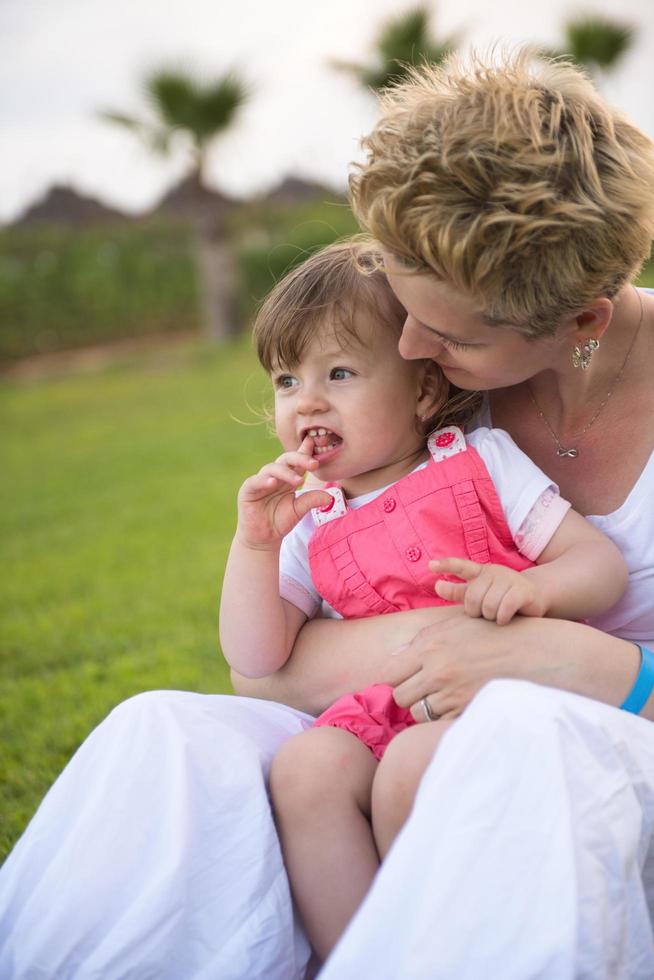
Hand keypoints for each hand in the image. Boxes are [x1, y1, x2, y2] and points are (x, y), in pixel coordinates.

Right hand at [236, 436, 331, 549]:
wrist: (263, 539)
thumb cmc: (280, 522)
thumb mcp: (299, 510)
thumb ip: (311, 500)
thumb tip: (330, 496)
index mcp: (287, 478)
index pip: (297, 461)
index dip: (305, 451)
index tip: (315, 444)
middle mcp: (274, 476)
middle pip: (286, 459)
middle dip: (300, 458)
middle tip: (313, 464)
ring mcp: (260, 481)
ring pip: (272, 468)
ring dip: (286, 472)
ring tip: (298, 480)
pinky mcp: (248, 490)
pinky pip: (256, 481)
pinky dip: (264, 481)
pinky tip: (274, 483)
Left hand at [383, 607, 574, 721]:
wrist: (536, 653)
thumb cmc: (495, 634)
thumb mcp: (457, 626)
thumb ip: (423, 639)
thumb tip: (395, 656)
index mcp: (431, 647)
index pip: (389, 672)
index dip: (395, 677)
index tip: (403, 678)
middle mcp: (437, 673)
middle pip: (400, 696)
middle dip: (409, 694)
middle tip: (425, 689)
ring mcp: (452, 696)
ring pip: (418, 714)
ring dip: (426, 708)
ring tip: (444, 697)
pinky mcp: (467, 714)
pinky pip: (440, 724)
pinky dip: (444, 718)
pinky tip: (459, 705)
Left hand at [432, 557, 546, 625]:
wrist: (534, 597)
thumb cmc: (500, 597)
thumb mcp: (479, 593)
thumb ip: (458, 591)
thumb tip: (437, 585)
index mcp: (480, 572)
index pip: (461, 566)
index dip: (446, 565)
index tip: (430, 565)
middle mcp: (494, 572)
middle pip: (472, 597)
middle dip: (476, 612)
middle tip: (485, 614)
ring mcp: (509, 579)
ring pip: (488, 606)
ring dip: (490, 617)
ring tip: (497, 616)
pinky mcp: (523, 591)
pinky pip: (504, 608)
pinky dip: (502, 618)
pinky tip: (504, 619)